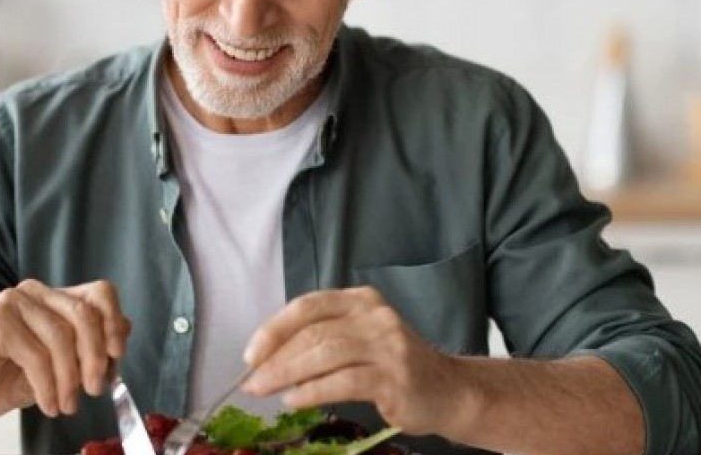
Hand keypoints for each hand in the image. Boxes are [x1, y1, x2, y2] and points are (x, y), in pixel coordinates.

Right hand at [0, 279, 132, 423]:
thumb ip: (92, 347)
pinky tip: (47, 403)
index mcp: (58, 298)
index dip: (113, 321)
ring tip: (66, 405)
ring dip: (69, 380)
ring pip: (61, 337)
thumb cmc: (13, 378)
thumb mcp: (64, 366)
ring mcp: (14, 302)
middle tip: (94, 391)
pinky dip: (47, 386)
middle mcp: (37, 292)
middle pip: (84, 315)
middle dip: (94, 359)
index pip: (100, 294)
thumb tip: (124, 332)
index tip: (117, 355)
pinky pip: (36, 355)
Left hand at [240, 286, 466, 435]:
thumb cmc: (394, 367)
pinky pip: (344, 381)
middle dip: (276, 358)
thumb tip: (267, 361)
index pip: (308, 306)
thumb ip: (321, 341)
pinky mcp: (395, 377)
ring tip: (265, 391)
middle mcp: (375, 316)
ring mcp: (388, 345)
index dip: (274, 329)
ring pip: (325, 354)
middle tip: (252, 381)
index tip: (251, 354)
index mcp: (360, 300)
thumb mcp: (359, 341)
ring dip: (287, 374)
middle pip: (313, 333)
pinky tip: (295, 400)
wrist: (449, 391)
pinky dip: (313, 391)